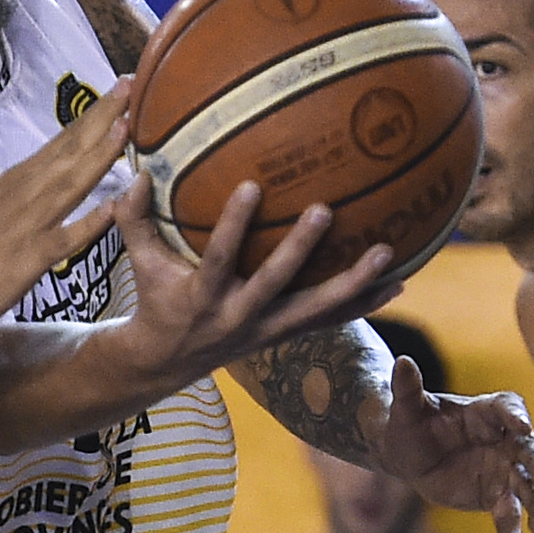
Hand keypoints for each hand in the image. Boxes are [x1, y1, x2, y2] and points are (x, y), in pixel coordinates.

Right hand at [0, 79, 127, 333]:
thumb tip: (8, 179)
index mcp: (13, 181)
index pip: (60, 143)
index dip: (91, 118)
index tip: (118, 94)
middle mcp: (24, 193)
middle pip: (70, 150)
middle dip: (102, 117)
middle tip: (131, 85)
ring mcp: (29, 223)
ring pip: (71, 182)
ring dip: (100, 153)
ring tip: (127, 125)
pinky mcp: (30, 257)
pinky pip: (67, 237)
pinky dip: (91, 221)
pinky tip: (116, 208)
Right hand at [113, 175, 401, 382]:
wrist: (169, 361)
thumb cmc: (155, 298)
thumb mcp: (141, 262)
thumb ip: (134, 219)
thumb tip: (137, 172)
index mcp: (203, 296)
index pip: (219, 257)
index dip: (234, 224)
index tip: (252, 185)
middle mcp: (240, 316)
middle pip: (275, 283)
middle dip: (300, 249)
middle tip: (324, 209)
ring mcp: (268, 330)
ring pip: (317, 309)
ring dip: (354, 283)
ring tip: (388, 253)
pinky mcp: (287, 335)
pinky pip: (331, 320)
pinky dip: (364, 303)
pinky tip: (399, 283)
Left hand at [374, 357, 533, 532]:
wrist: (407, 454)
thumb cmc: (410, 423)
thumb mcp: (406, 407)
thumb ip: (407, 387)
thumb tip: (402, 361)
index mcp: (487, 412)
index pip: (509, 409)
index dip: (516, 416)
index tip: (521, 426)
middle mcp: (505, 441)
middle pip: (529, 451)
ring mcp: (505, 471)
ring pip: (527, 490)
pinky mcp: (496, 498)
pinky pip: (509, 522)